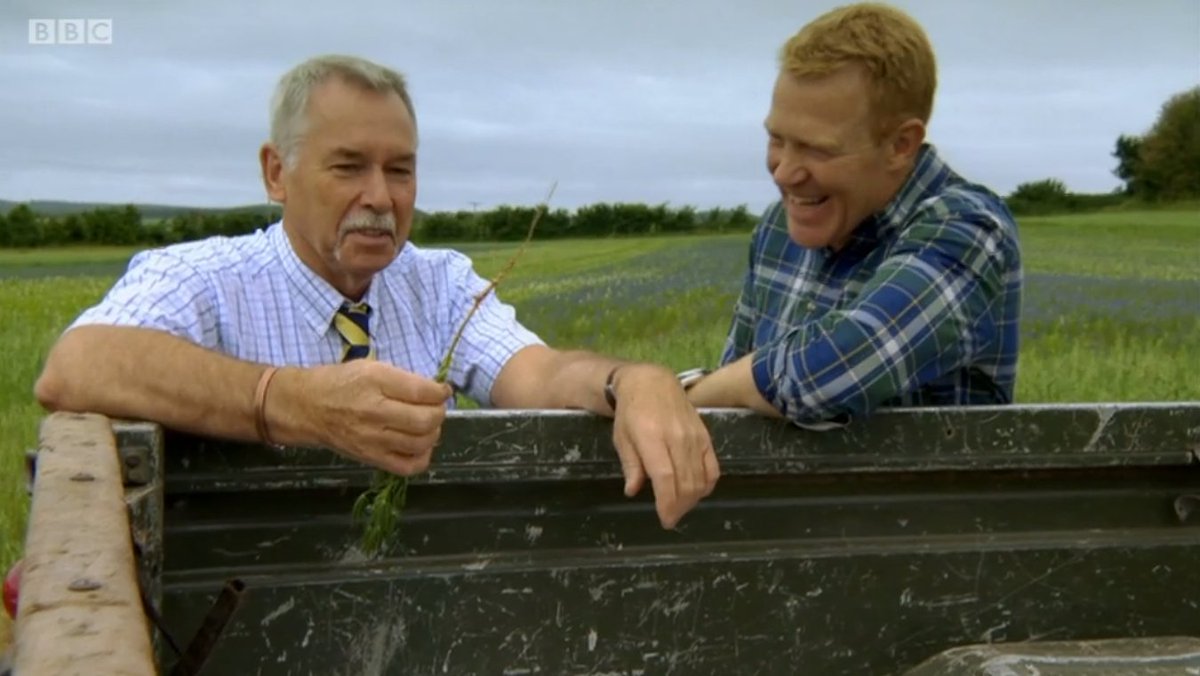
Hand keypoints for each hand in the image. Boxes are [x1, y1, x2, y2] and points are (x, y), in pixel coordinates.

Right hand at [289, 361, 451, 474]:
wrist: (307, 407)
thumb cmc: (341, 383)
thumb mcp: (372, 367)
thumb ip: (404, 379)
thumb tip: (436, 392)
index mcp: (376, 381)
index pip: (422, 391)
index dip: (440, 392)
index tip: (443, 391)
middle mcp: (375, 411)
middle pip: (426, 419)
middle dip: (439, 412)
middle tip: (435, 408)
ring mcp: (373, 438)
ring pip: (421, 443)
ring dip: (433, 433)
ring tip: (427, 425)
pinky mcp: (370, 458)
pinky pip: (408, 466)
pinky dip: (422, 457)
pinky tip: (419, 445)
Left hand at [610, 364, 719, 528]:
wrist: (653, 383)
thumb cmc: (632, 412)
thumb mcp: (622, 438)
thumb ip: (631, 465)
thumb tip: (633, 491)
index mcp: (651, 437)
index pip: (665, 477)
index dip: (667, 503)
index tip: (665, 519)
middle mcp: (676, 438)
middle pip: (685, 482)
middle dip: (679, 507)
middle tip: (670, 517)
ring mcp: (694, 437)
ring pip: (700, 478)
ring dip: (692, 500)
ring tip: (680, 507)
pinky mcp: (705, 437)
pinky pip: (712, 467)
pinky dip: (707, 485)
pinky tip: (697, 493)